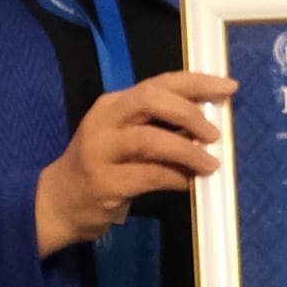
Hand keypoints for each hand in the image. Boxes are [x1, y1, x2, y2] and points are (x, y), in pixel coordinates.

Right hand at [36, 71, 235, 253]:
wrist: (58, 203)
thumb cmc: (101, 166)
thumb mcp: (125, 137)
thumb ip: (160, 127)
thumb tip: (209, 123)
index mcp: (113, 103)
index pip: (159, 82)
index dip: (197, 82)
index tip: (228, 87)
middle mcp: (105, 120)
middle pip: (151, 100)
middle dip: (190, 113)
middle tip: (214, 133)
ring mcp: (101, 151)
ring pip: (151, 139)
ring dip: (188, 151)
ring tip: (210, 163)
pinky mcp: (104, 183)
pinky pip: (150, 175)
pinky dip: (175, 178)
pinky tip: (188, 183)